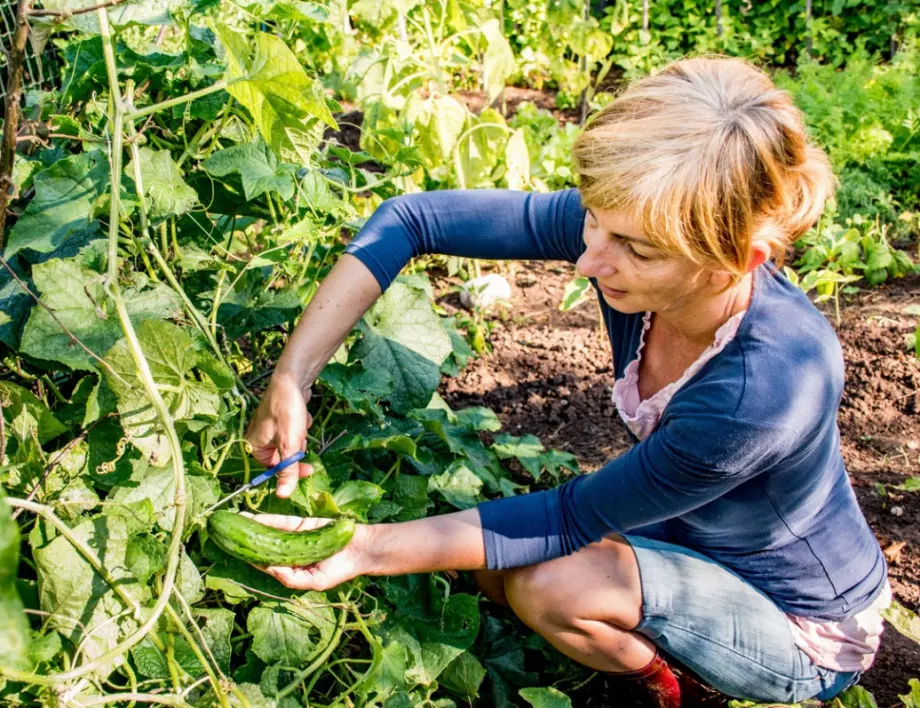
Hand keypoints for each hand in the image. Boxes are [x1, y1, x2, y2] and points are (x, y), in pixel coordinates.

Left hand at [243, 513, 373, 590]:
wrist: (361, 549)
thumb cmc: (340, 570)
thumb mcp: (315, 582)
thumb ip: (291, 578)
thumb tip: (268, 568)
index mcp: (291, 569)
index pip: (265, 565)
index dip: (249, 559)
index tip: (232, 553)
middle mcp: (289, 553)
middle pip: (263, 547)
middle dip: (245, 541)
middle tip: (225, 535)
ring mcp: (294, 537)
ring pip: (269, 532)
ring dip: (252, 527)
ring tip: (234, 522)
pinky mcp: (301, 524)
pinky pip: (281, 522)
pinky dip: (267, 520)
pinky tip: (252, 518)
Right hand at [245, 376, 314, 496]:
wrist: (292, 379)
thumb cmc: (286, 411)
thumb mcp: (289, 444)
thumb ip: (288, 470)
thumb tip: (283, 496)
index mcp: (253, 447)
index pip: (273, 470)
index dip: (292, 470)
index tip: (309, 469)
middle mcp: (258, 439)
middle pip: (283, 458)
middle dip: (297, 448)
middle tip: (301, 438)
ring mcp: (270, 429)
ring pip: (291, 445)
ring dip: (300, 437)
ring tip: (300, 423)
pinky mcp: (281, 421)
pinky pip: (294, 432)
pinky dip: (300, 426)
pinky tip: (301, 415)